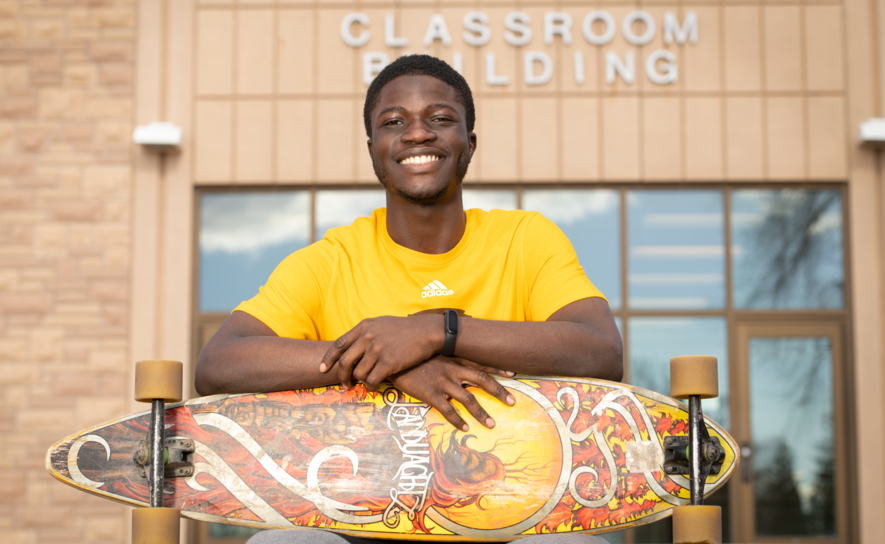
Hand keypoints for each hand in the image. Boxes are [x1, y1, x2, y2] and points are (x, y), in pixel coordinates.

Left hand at [320, 315, 442, 389]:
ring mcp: (378, 350)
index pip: (338, 344)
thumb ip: (365, 332)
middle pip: (344, 362)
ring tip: (364, 384)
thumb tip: (351, 345)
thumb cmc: (404, 329)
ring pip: (358, 374)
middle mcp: (368, 337)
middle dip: (341, 376)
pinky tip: (374, 386)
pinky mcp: (389, 363)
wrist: (426, 332)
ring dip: (359, 382)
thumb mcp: (381, 323)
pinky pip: (372, 380)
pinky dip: (370, 386)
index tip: (322, 368)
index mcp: (364, 327)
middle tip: (344, 384)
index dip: (328, 358)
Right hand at [390, 356, 515, 430]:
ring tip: (491, 424)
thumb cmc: (413, 354)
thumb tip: (456, 355)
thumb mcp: (432, 350)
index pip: (481, 363)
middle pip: (482, 380)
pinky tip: (464, 428)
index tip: (513, 374)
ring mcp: (442, 382)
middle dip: (499, 391)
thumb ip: (446, 354)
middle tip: (512, 402)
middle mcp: (452, 369)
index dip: (498, 369)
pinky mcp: (430, 393)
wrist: (392, 357)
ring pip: (467, 399)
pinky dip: (456, 420)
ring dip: (481, 412)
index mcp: (454, 358)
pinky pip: (447, 410)